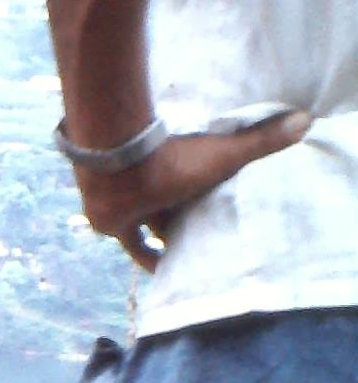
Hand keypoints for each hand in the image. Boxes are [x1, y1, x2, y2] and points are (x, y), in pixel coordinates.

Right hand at [70, 109, 310, 268]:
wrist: (109, 136)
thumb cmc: (162, 162)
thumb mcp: (217, 157)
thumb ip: (260, 143)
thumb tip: (304, 126)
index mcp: (125, 223)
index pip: (144, 245)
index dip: (159, 248)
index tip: (167, 256)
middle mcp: (103, 210)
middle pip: (129, 220)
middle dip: (145, 220)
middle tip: (161, 221)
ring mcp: (86, 183)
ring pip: (111, 193)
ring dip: (126, 190)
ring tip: (139, 182)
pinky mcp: (80, 153)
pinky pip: (100, 163)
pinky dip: (113, 159)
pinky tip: (119, 148)